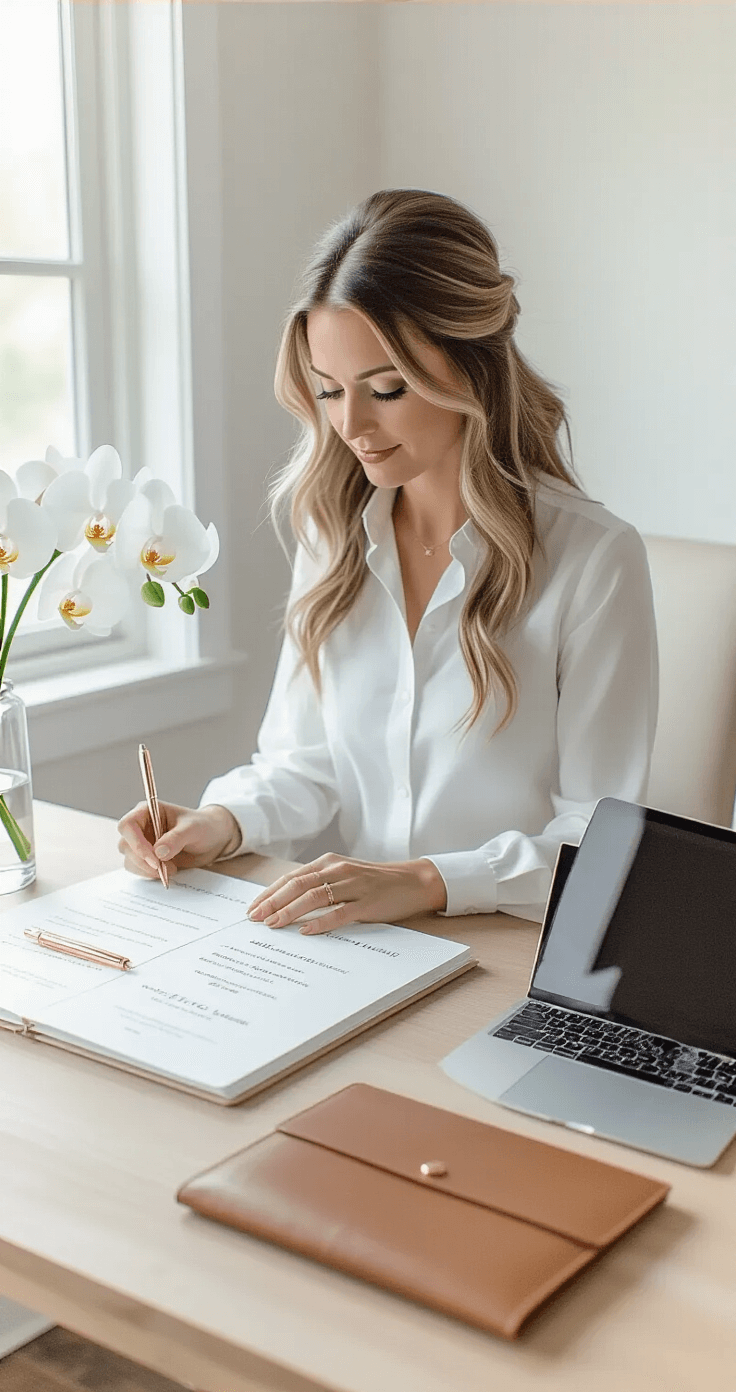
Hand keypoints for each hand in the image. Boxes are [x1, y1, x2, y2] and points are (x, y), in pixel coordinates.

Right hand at [117, 801, 241, 878]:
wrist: (212, 839)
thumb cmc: (202, 826)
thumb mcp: (193, 829)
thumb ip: (177, 838)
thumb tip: (158, 852)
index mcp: (147, 811)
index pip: (127, 825)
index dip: (136, 843)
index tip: (154, 858)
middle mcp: (140, 826)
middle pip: (125, 845)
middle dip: (142, 860)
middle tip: (163, 868)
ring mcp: (142, 843)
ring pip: (129, 860)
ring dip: (146, 869)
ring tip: (171, 869)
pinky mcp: (146, 857)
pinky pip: (137, 869)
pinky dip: (150, 874)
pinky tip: (168, 871)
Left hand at [247, 853, 446, 933]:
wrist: (413, 882)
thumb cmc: (374, 882)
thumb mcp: (343, 876)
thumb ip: (319, 884)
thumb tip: (286, 902)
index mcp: (329, 863)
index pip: (291, 878)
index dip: (269, 893)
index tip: (252, 908)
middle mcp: (338, 870)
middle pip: (298, 885)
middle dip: (273, 902)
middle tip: (255, 918)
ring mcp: (353, 885)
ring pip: (314, 897)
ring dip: (290, 911)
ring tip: (274, 925)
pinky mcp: (367, 903)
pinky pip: (340, 913)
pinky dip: (320, 923)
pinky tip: (305, 932)